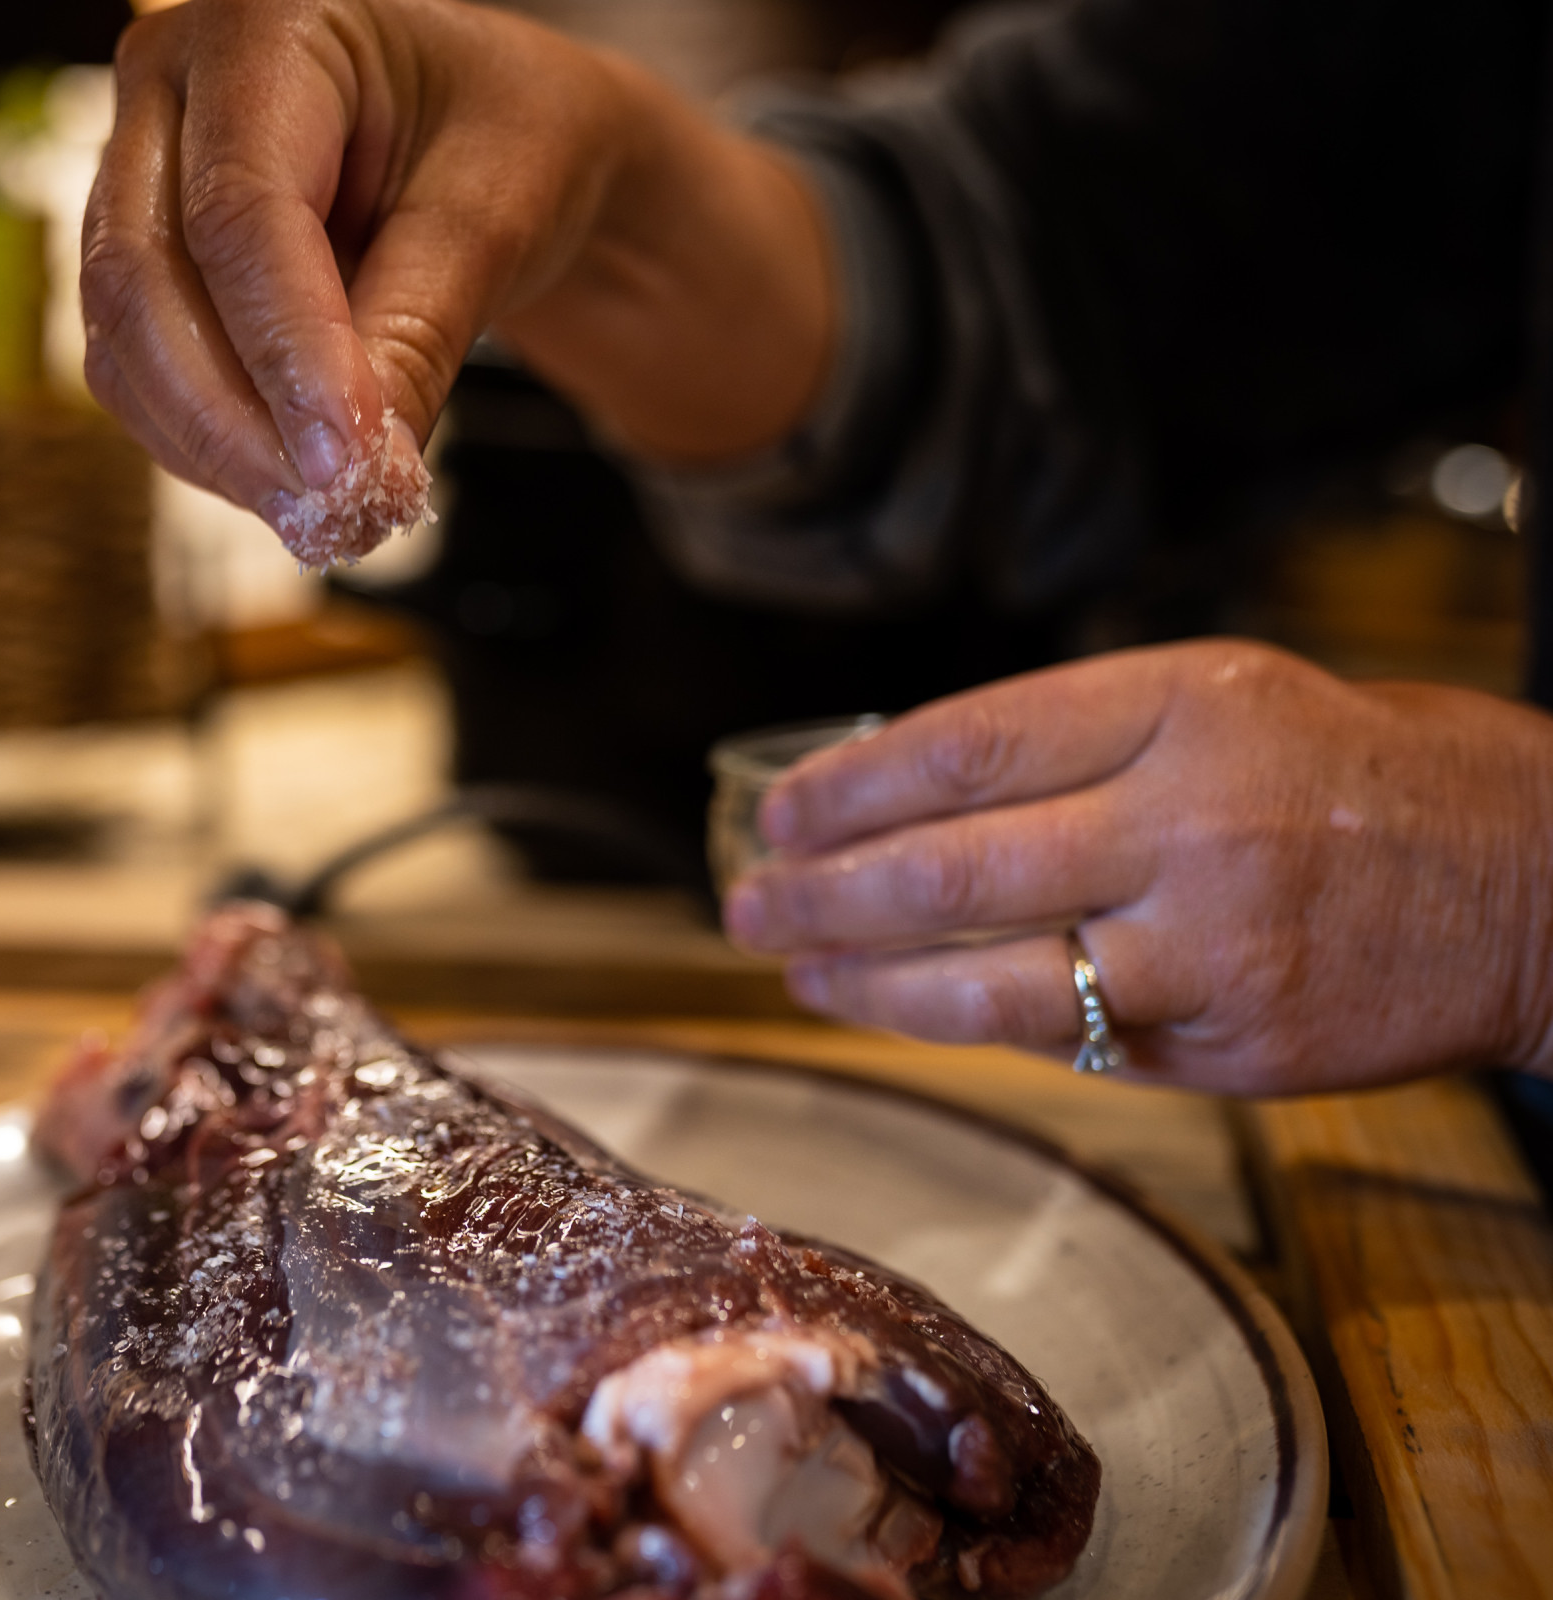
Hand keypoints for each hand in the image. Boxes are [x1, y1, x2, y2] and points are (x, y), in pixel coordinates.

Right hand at [80, 0, 837, 524]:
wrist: (497, 140)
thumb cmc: (508, 140)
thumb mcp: (496, 216)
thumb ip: (420, 331)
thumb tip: (360, 472)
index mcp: (265, 30)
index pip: (243, 217)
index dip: (289, 357)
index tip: (348, 470)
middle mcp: (170, 86)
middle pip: (149, 282)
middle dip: (238, 427)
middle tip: (333, 523)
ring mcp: (136, 173)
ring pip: (129, 344)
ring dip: (220, 455)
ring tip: (330, 524)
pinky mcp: (138, 261)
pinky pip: (142, 376)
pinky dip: (211, 449)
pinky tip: (292, 489)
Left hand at [725, 640, 1552, 1093]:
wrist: (1528, 876)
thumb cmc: (1354, 773)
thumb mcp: (1224, 698)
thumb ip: (1079, 740)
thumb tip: (907, 785)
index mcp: (1182, 703)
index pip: (967, 744)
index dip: (849, 785)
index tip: (777, 812)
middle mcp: (1190, 816)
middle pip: (953, 862)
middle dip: (823, 890)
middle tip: (745, 902)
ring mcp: (1210, 940)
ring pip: (990, 974)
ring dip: (867, 979)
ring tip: (792, 966)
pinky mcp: (1228, 1041)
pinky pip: (1061, 1038)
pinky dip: (961, 1022)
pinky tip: (897, 1008)